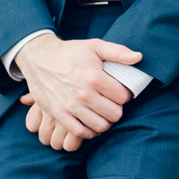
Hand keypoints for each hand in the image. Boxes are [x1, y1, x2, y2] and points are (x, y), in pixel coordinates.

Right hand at [16, 33, 142, 149]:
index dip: (124, 94)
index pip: (123, 97)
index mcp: (94, 77)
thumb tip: (139, 57)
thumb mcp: (95, 46)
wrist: (39, 58)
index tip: (119, 91)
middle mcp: (83, 94)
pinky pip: (80, 132)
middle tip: (111, 103)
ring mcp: (70, 106)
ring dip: (104, 121)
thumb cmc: (70, 52)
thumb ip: (118, 52)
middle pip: (114, 114)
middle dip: (116, 109)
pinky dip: (89, 131)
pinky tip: (90, 122)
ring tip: (102, 112)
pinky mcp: (59, 114)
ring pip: (100, 126)